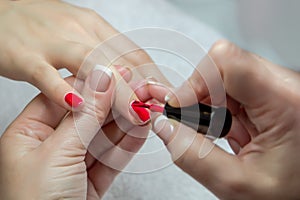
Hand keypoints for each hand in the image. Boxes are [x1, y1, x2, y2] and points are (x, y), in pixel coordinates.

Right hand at [0, 0, 169, 120]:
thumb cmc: (42, 27)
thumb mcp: (80, 34)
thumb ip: (104, 55)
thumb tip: (129, 79)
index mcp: (95, 28)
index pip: (134, 54)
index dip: (154, 77)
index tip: (167, 97)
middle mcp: (80, 32)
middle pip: (120, 61)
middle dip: (144, 87)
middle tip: (161, 109)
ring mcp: (53, 44)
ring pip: (92, 65)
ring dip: (116, 92)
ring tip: (136, 113)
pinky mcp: (26, 56)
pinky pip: (46, 74)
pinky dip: (62, 89)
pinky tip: (78, 106)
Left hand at [0, 66, 147, 199]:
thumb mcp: (59, 153)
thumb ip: (86, 116)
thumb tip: (102, 80)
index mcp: (28, 134)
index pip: (65, 98)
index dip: (93, 84)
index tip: (117, 73)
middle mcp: (49, 146)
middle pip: (89, 116)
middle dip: (116, 103)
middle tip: (139, 89)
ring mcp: (72, 163)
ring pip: (104, 136)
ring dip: (127, 122)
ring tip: (146, 106)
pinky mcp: (90, 179)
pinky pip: (111, 156)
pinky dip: (128, 143)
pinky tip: (141, 128)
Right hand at [151, 40, 299, 198]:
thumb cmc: (292, 195)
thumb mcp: (237, 185)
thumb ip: (192, 155)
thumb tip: (165, 127)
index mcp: (285, 103)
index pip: (227, 61)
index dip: (195, 81)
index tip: (180, 106)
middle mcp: (285, 87)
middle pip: (223, 65)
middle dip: (200, 95)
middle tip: (196, 125)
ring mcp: (278, 88)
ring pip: (225, 76)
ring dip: (211, 105)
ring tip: (220, 133)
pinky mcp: (270, 94)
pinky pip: (233, 89)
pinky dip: (221, 109)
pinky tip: (229, 130)